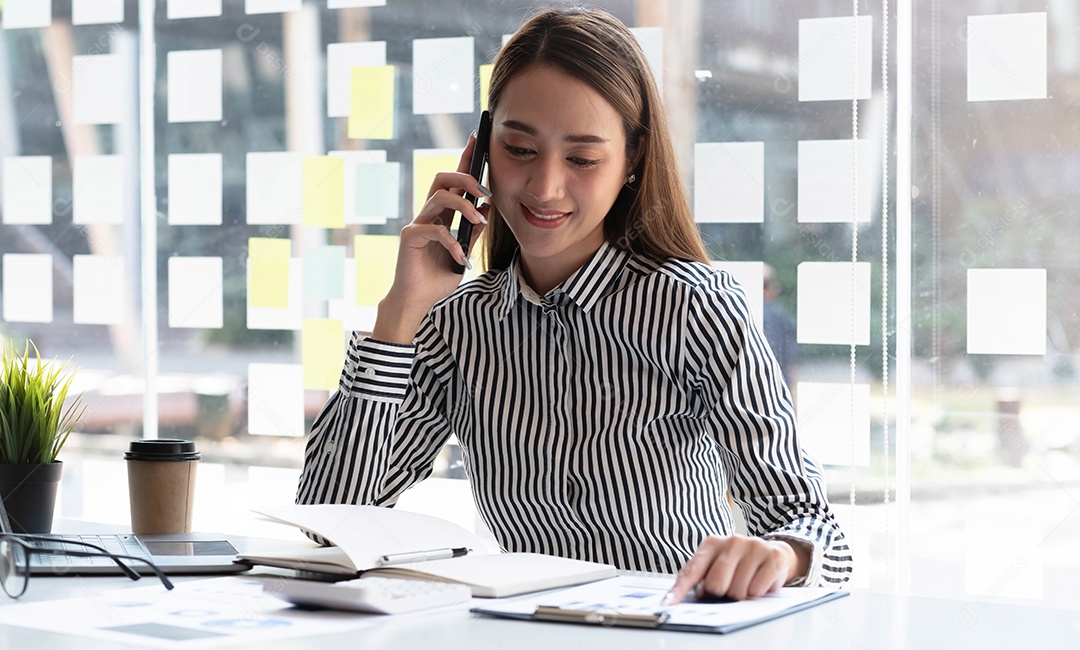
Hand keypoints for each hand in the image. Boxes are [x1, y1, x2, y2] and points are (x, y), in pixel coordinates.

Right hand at [373, 134, 489, 343]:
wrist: (417, 302)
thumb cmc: (437, 279)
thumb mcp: (463, 254)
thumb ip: (472, 233)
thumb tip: (486, 211)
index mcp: (441, 215)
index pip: (453, 182)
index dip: (464, 160)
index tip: (476, 140)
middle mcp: (428, 215)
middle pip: (442, 178)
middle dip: (465, 177)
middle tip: (485, 191)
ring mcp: (418, 224)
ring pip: (440, 197)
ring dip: (465, 207)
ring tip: (478, 222)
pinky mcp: (410, 238)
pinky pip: (436, 230)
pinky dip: (454, 244)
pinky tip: (462, 259)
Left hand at [662, 535, 807, 603]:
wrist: (772, 553)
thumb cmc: (739, 564)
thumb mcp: (717, 565)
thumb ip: (701, 578)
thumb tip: (681, 599)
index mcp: (711, 544)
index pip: (691, 571)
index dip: (679, 590)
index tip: (668, 603)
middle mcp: (731, 541)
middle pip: (716, 585)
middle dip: (722, 594)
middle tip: (729, 588)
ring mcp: (752, 546)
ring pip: (738, 591)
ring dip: (742, 595)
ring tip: (746, 583)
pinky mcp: (772, 556)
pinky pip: (757, 589)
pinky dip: (758, 593)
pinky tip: (759, 581)